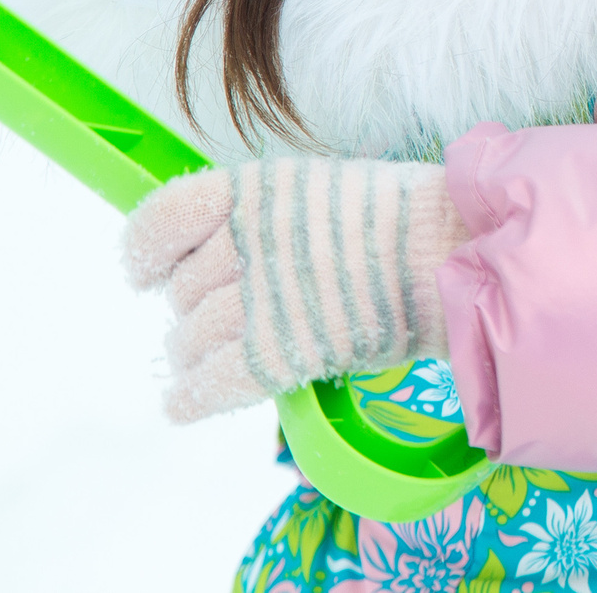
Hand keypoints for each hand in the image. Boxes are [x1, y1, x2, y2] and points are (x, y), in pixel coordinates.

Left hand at [121, 159, 467, 421]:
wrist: (454, 252)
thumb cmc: (403, 218)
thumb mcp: (324, 191)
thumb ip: (271, 216)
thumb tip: (229, 250)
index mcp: (256, 191)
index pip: (166, 217)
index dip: (145, 250)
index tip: (143, 273)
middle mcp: (247, 242)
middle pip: (182, 289)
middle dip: (192, 308)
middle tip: (220, 319)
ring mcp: (261, 300)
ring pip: (189, 339)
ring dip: (194, 354)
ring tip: (215, 358)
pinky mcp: (278, 354)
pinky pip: (209, 385)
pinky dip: (190, 399)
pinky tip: (183, 404)